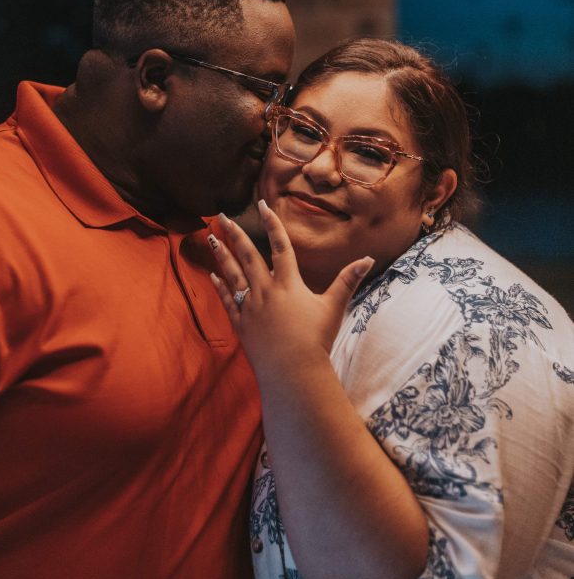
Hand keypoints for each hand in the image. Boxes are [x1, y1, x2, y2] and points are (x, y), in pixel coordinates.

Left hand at [209, 200, 372, 375]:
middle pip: (248, 256)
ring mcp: (250, 307)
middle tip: (221, 217)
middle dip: (234, 234)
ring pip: (233, 275)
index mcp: (288, 284)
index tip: (262, 205)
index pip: (280, 246)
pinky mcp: (241, 324)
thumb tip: (368, 258)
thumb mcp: (334, 307)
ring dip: (222, 255)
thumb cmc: (316, 340)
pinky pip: (226, 301)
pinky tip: (213, 275)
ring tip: (211, 238)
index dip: (272, 224)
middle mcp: (266, 291)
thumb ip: (348, 280)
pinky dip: (219, 287)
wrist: (293, 372)